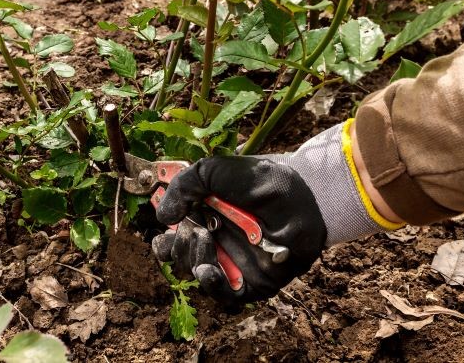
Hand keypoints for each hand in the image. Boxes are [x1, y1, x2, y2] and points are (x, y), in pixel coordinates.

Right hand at [151, 121, 405, 302]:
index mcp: (205, 217)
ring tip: (206, 236)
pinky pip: (224, 294)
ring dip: (192, 257)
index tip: (166, 224)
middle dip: (176, 246)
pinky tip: (206, 270)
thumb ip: (182, 186)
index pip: (174, 234)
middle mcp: (217, 240)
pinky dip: (210, 284)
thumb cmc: (259, 179)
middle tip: (191, 228)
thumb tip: (162, 217)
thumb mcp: (213, 170)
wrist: (301, 195)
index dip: (164, 234)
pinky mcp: (252, 282)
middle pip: (180, 256)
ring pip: (196, 273)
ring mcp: (234, 262)